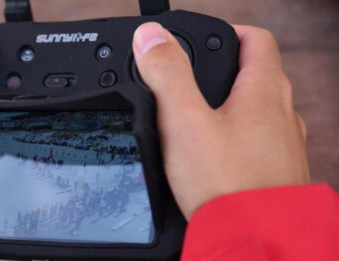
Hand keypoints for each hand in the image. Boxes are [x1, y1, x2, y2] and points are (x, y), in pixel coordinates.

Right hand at [132, 23, 309, 219]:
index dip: (225, 32)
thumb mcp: (185, 121)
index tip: (199, 41)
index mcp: (264, 91)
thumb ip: (168, 74)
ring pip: (255, 110)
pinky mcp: (276, 170)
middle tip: (189, 80)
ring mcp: (283, 144)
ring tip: (194, 119)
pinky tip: (210, 157)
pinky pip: (255, 141)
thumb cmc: (226, 184)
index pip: (254, 39)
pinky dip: (234, 137)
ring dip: (228, 106)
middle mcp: (282, 114)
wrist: (254, 240)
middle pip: (254, 73)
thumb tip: (151, 38)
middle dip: (220, 71)